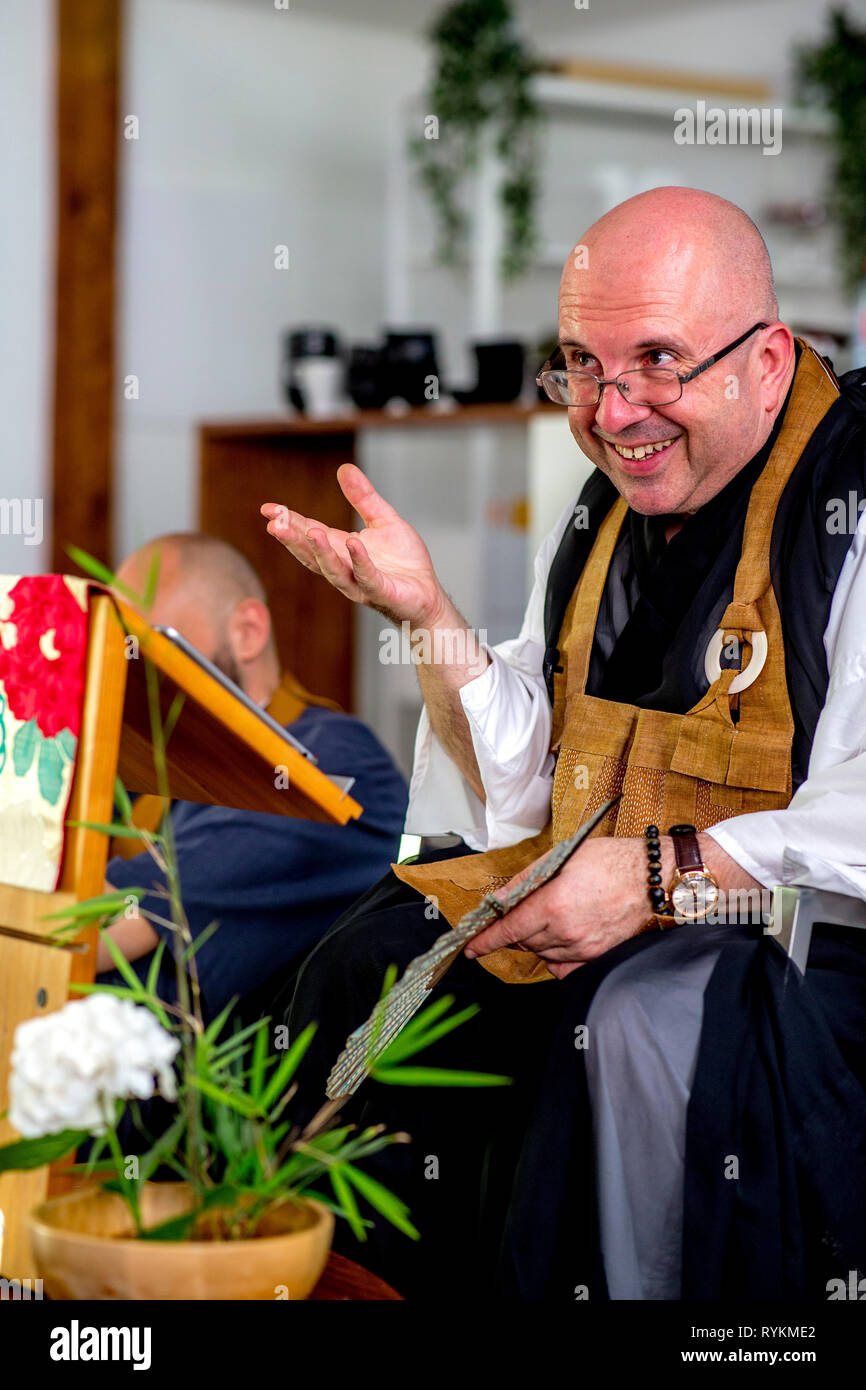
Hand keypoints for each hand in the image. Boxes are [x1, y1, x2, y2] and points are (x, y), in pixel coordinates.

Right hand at [261, 463, 447, 627]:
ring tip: (310, 532)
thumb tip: (344, 468)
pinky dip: (360, 561)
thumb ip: (363, 498)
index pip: (309, 533)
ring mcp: (361, 583)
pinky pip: (368, 577)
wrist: (428, 596)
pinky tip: (354, 544)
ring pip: (334, 569)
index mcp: (341, 549)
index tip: (267, 509)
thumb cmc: (404, 563)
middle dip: (293, 539)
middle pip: (312, 554)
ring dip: (320, 552)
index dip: (289, 521)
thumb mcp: (382, 521)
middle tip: (274, 524)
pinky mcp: (383, 592)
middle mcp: (345, 568)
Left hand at [464, 838, 650, 979]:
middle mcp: (566, 931)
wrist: (652, 878)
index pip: (508, 929)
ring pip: (540, 953)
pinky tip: (557, 940)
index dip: (486, 939)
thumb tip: (500, 899)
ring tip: (546, 916)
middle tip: (518, 913)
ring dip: (533, 939)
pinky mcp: (596, 956)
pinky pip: (562, 967)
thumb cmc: (611, 861)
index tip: (471, 947)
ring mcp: (582, 947)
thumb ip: (527, 880)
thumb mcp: (563, 857)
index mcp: (554, 903)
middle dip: (513, 929)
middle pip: (523, 941)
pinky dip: (553, 956)